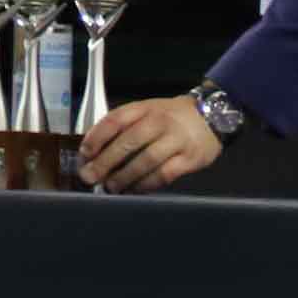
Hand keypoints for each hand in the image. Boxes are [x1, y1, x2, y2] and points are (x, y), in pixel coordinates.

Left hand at [80, 94, 225, 192]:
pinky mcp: (190, 159)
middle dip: (105, 162)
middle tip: (90, 177)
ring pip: (145, 161)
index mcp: (144, 108)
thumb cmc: (171, 117)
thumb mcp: (147, 111)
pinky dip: (146, 184)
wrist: (212, 115)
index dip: (97, 137)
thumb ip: (124, 126)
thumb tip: (94, 151)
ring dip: (124, 177)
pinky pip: (164, 174)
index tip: (84, 153)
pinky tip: (134, 189)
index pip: (115, 120)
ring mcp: (176, 140)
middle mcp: (159, 122)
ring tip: (110, 187)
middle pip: (128, 142)